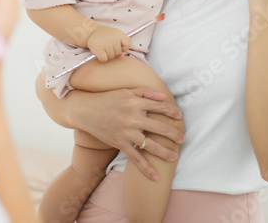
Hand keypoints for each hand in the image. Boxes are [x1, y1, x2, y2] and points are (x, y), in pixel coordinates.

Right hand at [66, 87, 184, 181]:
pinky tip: (156, 177)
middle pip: (161, 127)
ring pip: (151, 145)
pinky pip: (136, 158)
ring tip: (175, 156)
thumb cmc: (107, 98)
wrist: (85, 110)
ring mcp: (127, 132)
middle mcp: (133, 117)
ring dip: (166, 152)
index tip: (179, 117)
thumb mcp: (126, 90)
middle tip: (183, 139)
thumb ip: (145, 92)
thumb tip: (163, 97)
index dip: (173, 112)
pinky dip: (146, 169)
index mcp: (136, 102)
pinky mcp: (120, 144)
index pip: (161, 107)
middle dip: (174, 134)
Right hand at [87, 26, 130, 61]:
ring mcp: (106, 44)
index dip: (124, 47)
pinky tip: (100, 52)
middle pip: (118, 52)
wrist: (91, 32)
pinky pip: (104, 59)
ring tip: (104, 48)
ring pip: (111, 57)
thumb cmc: (105, 35)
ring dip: (108, 55)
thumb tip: (122, 56)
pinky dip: (102, 58)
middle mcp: (113, 39)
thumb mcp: (115, 37)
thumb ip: (121, 45)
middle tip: (108, 45)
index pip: (128, 44)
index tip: (119, 45)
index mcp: (119, 34)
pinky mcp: (98, 49)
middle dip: (114, 51)